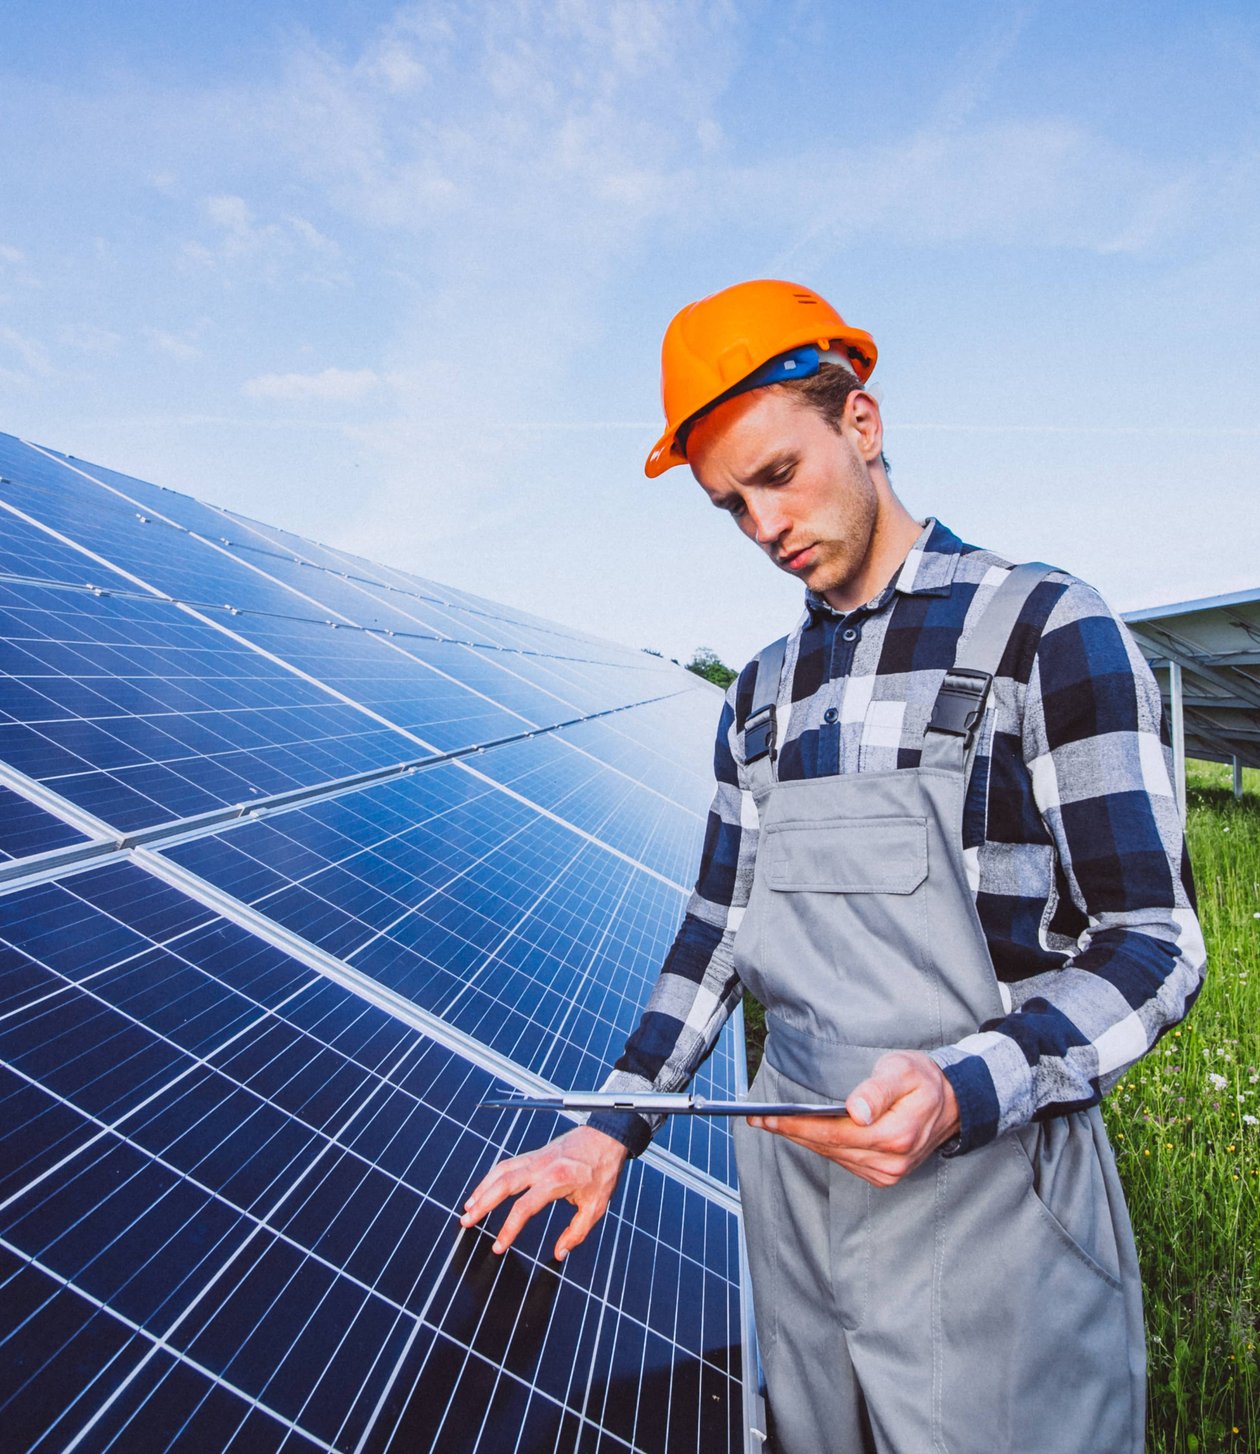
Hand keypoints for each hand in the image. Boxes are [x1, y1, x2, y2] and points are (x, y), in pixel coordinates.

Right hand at [459, 1125, 628, 1259]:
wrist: (608, 1136)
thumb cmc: (604, 1170)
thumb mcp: (597, 1206)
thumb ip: (577, 1232)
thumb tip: (560, 1253)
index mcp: (556, 1180)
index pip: (523, 1207)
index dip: (508, 1229)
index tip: (498, 1246)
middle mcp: (541, 1166)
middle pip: (503, 1184)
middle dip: (482, 1204)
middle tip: (466, 1221)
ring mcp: (536, 1157)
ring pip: (501, 1170)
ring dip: (482, 1188)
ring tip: (468, 1207)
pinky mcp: (536, 1153)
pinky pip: (508, 1163)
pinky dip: (492, 1176)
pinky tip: (485, 1188)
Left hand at [746, 1050, 959, 1186]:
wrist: (953, 1103)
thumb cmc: (925, 1081)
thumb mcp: (904, 1072)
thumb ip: (878, 1090)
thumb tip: (855, 1110)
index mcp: (895, 1136)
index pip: (833, 1133)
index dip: (797, 1126)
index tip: (769, 1118)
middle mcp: (890, 1162)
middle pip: (828, 1147)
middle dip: (791, 1132)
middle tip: (759, 1119)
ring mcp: (888, 1172)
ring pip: (833, 1156)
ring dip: (803, 1140)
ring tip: (774, 1123)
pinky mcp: (885, 1175)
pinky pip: (844, 1160)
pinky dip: (822, 1147)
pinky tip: (804, 1133)